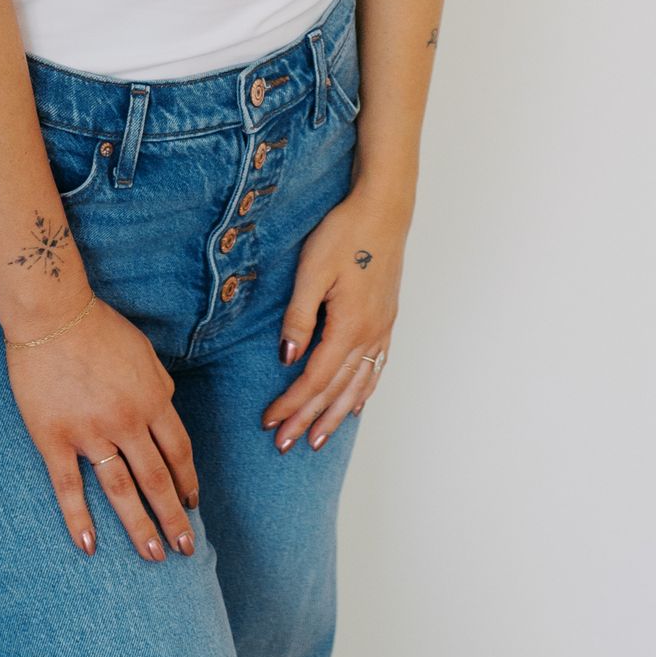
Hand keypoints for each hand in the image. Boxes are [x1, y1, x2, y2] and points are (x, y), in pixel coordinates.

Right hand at [6, 295, 201, 561]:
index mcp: (153, 399)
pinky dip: (79, 518)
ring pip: (122, 491)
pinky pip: (70, 486)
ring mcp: (91, 433)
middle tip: (185, 549)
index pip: (178, 452)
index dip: (187, 481)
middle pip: (157, 479)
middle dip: (174, 517)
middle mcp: (127, 422)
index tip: (194, 505)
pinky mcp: (55, 439)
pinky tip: (89, 546)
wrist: (52, 315)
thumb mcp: (144, 352)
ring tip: (153, 556)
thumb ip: (159, 386)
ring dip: (139, 526)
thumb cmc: (99, 327)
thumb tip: (166, 410)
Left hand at [262, 189, 407, 451]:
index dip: (291, 404)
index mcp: (350, 326)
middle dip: (308, 420)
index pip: (315, 379)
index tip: (269, 422)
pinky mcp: (386, 320)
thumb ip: (299, 316)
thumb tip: (288, 357)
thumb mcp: (312, 270)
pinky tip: (356, 405)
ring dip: (336, 416)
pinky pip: (375, 369)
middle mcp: (370, 335)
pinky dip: (363, 392)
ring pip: (358, 386)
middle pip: (336, 390)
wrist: (384, 209)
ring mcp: (382, 329)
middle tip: (285, 446)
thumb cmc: (345, 233)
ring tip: (317, 440)